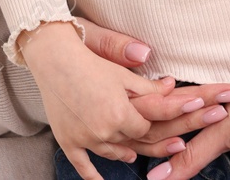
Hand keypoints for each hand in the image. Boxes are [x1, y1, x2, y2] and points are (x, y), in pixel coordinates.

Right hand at [21, 21, 171, 179]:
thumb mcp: (124, 75)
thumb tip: (173, 87)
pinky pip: (83, 166)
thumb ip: (150, 88)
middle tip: (140, 134)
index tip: (144, 117)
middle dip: (133, 135)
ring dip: (121, 153)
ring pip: (111, 153)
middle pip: (128, 141)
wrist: (56, 61)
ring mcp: (85, 139)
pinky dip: (93, 177)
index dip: (145, 123)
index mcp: (121, 114)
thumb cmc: (91, 64)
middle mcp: (104, 131)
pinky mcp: (68, 142)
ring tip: (130, 154)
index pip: (144, 129)